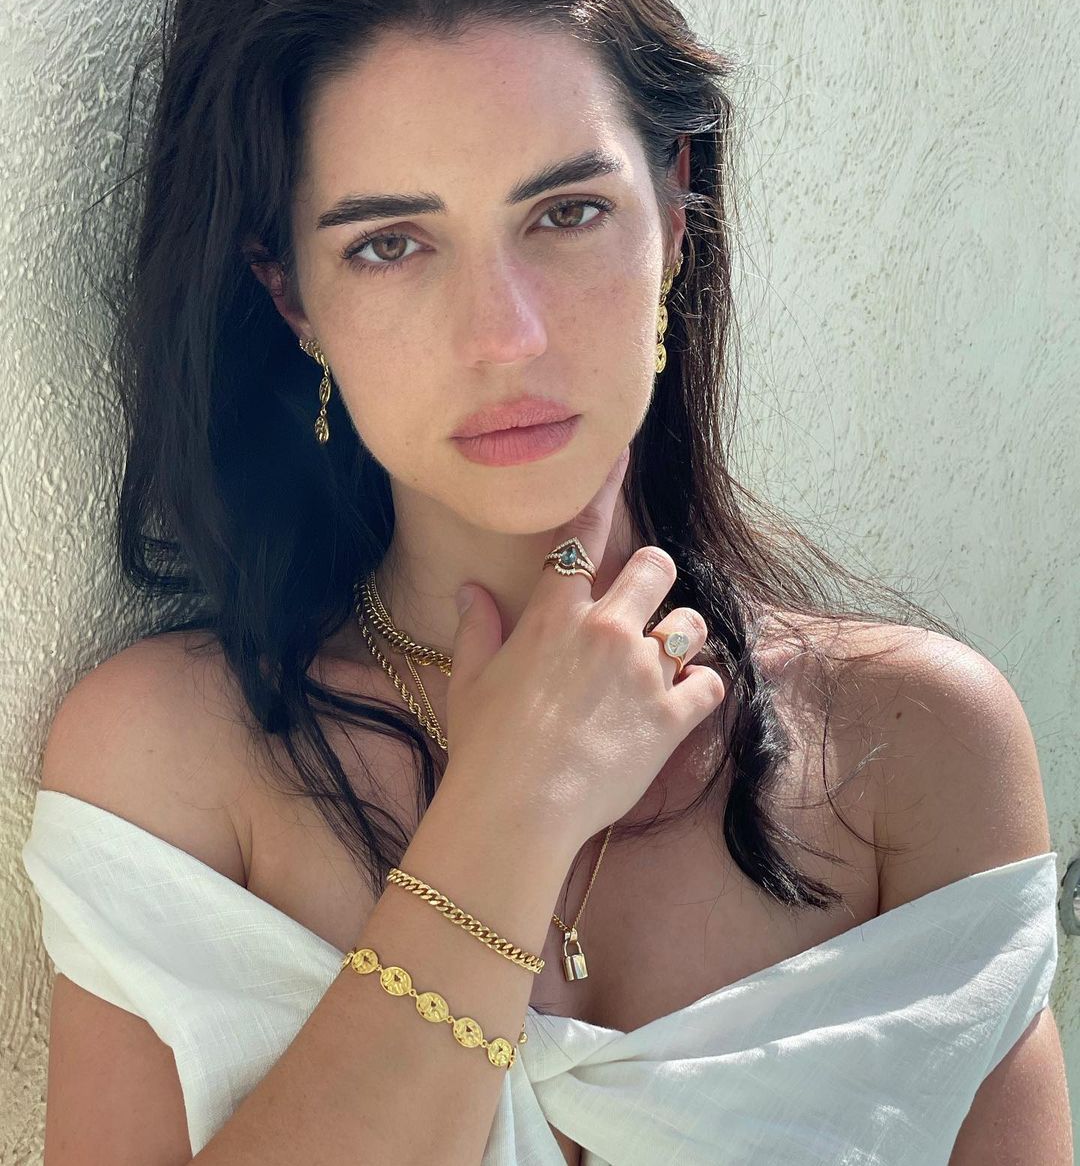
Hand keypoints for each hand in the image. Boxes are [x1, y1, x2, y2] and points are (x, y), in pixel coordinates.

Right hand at [443, 445, 725, 848]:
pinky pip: (710, 684)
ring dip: (680, 636)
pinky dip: (701, 689)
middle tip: (642, 606)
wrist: (517, 809)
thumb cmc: (486, 746)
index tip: (623, 454)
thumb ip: (478, 628)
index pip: (582, 535)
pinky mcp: (670, 718)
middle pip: (655, 567)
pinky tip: (684, 702)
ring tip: (664, 661)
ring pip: (691, 623)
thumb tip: (470, 591)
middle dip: (653, 578)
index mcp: (555, 615)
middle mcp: (606, 630)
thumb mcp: (469, 681)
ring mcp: (643, 673)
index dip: (605, 489)